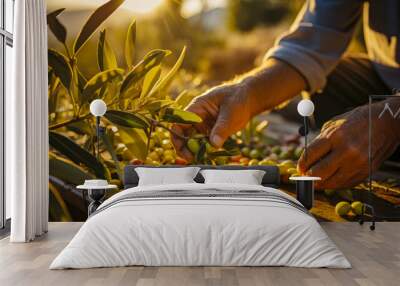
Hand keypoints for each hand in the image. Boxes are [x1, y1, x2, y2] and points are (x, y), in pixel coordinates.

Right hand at [171, 59, 306, 160]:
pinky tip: (211, 158)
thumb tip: (214, 145)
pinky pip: (204, 143)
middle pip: (183, 134)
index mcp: (197, 107)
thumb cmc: (239, 99)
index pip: (178, 123)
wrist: (249, 98)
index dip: (177, 138)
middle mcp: (197, 117)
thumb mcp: (231, 113)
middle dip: (185, 149)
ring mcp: (203, 124)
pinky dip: (205, 151)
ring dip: (196, 151)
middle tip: (193, 160)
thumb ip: (222, 128)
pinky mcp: (211, 131)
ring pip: (193, 141)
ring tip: (203, 161)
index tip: (185, 151)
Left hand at [298, 99, 399, 188]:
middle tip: (305, 175)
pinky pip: (345, 184)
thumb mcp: (334, 124)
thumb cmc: (357, 121)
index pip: (310, 156)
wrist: (386, 123)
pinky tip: (332, 178)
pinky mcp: (366, 172)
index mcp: (335, 136)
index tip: (299, 168)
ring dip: (320, 183)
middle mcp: (346, 151)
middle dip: (308, 176)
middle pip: (318, 173)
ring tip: (316, 179)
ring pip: (331, 183)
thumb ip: (319, 142)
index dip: (301, 164)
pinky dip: (335, 183)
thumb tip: (306, 160)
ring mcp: (358, 164)